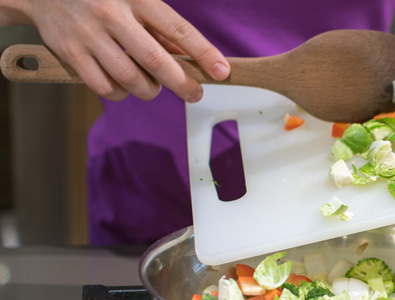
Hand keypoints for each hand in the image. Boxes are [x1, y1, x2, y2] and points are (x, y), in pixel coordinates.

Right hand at [9, 0, 229, 101]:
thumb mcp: (133, 0)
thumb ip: (159, 27)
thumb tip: (188, 57)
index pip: (178, 29)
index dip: (204, 52)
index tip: (221, 71)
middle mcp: (113, 15)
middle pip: (156, 60)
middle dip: (182, 83)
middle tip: (195, 93)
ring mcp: (89, 35)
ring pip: (131, 79)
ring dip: (149, 90)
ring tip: (152, 87)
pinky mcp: (70, 53)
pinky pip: (104, 87)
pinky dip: (120, 93)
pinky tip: (123, 86)